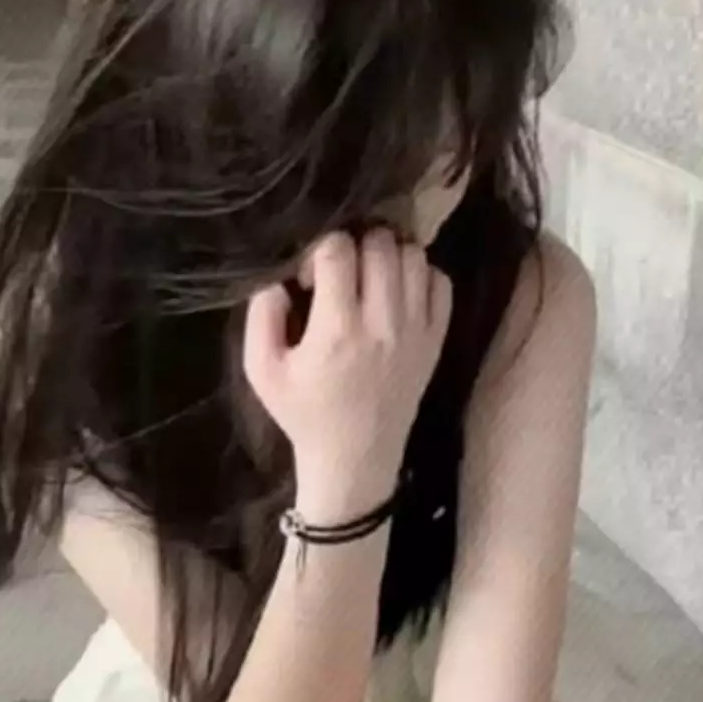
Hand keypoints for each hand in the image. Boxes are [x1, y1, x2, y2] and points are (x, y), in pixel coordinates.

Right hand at [243, 229, 451, 505]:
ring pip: (414, 256)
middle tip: (342, 271)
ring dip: (388, 255)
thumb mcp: (261, 371)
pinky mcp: (437, 339)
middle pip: (380, 243)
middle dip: (355, 244)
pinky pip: (441, 282)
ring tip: (370, 276)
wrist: (355, 458)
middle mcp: (383, 324)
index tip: (309, 276)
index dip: (318, 250)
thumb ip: (261, 316)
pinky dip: (421, 274)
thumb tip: (282, 277)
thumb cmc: (304, 412)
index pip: (337, 250)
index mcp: (337, 330)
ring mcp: (417, 330)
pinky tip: (398, 291)